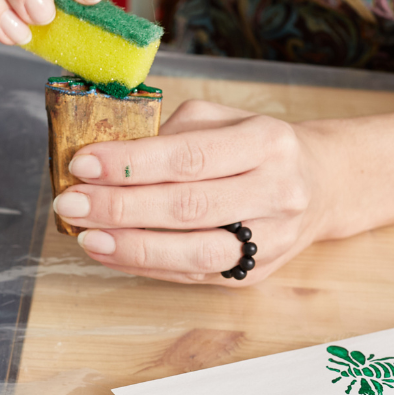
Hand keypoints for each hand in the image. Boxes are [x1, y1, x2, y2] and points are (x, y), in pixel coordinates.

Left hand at [53, 100, 328, 286]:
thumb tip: (107, 158)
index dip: (133, 164)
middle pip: (191, 208)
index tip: (83, 164)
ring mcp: (273, 240)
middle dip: (123, 208)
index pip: (192, 156)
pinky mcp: (258, 272)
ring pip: (197, 253)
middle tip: (72, 203)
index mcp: (268, 143)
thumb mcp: (226, 119)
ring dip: (135, 248)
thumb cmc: (260, 148)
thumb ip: (174, 133)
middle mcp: (278, 193)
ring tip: (89, 237)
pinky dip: (149, 265)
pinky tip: (114, 252)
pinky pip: (197, 275)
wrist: (321, 186)